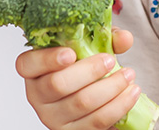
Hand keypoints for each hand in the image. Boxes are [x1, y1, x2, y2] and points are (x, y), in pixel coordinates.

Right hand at [15, 28, 139, 129]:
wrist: (97, 94)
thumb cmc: (88, 66)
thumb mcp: (94, 46)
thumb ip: (108, 38)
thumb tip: (124, 38)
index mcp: (35, 70)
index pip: (27, 65)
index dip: (47, 59)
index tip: (71, 53)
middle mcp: (38, 95)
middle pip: (57, 85)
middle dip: (89, 71)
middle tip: (110, 60)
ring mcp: (53, 117)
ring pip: (81, 103)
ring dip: (110, 87)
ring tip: (129, 75)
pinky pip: (97, 121)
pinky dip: (119, 105)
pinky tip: (131, 92)